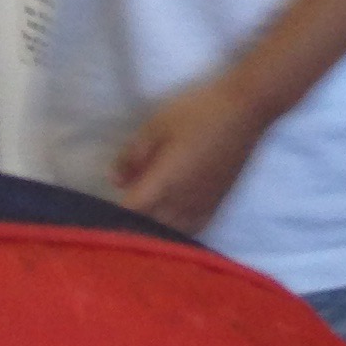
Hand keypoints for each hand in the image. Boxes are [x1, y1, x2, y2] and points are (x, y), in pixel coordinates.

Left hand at [113, 73, 268, 234]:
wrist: (245, 111)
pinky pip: (190, 231)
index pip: (130, 214)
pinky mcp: (216, 205)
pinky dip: (175, 232)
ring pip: (170, 234)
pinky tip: (169, 223)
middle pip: (148, 230)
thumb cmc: (198, 112)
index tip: (99, 213)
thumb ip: (132, 155)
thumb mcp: (157, 124)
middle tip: (118, 216)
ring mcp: (201, 207)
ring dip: (153, 231)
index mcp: (163, 184)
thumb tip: (114, 180)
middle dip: (131, 226)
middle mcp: (181, 204)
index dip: (112, 217)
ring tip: (142, 222)